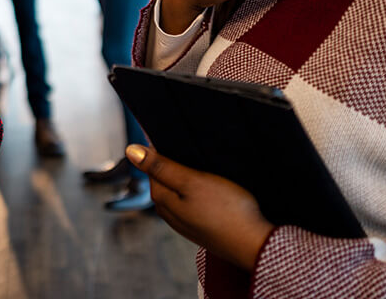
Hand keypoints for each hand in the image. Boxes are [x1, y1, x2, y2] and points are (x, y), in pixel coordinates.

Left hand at [127, 145, 273, 271]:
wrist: (255, 244)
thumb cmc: (227, 210)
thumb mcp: (192, 181)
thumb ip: (161, 167)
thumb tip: (130, 151)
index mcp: (162, 200)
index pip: (151, 169)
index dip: (161, 152)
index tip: (175, 140)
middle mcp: (169, 215)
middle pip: (164, 182)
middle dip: (172, 166)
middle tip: (192, 153)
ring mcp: (185, 224)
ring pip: (178, 194)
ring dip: (186, 180)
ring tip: (205, 170)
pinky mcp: (202, 229)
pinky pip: (192, 205)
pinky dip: (198, 195)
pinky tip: (213, 190)